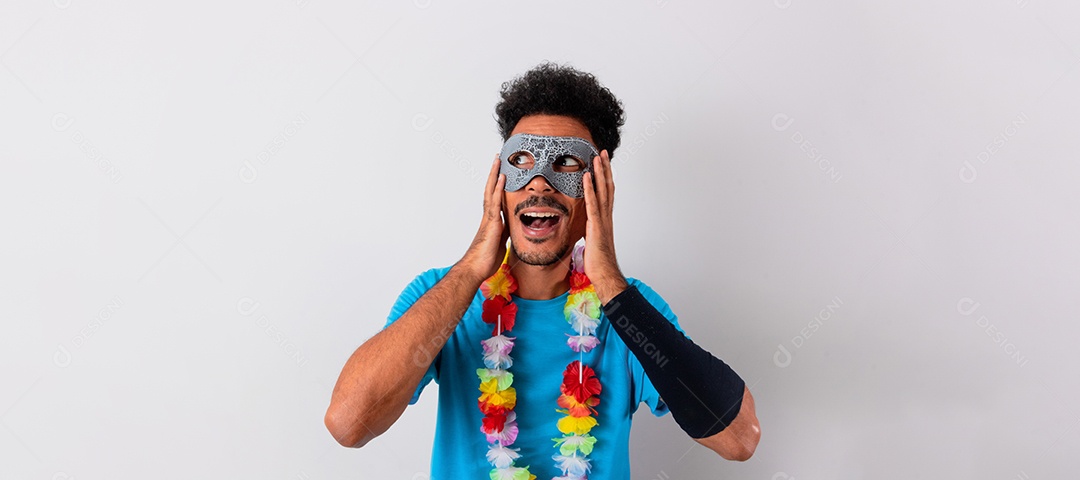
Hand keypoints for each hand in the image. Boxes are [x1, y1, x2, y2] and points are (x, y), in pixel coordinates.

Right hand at [457, 156, 509, 282]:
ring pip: (491, 191)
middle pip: (491, 189)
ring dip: (495, 175)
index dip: (499, 185)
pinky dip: (498, 189)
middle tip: (498, 158)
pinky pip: (495, 202)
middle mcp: (489, 216)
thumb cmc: (486, 260)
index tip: (503, 172)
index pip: (496, 198)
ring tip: (498, 160)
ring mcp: (489, 218)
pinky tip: (502, 178)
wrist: (476, 269)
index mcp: (493, 220)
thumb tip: (512, 229)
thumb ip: (506, 233)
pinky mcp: (491, 223)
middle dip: (495, 174)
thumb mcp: (502, 243)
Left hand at [582, 150, 627, 303]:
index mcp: (605, 218)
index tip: (602, 163)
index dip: (606, 177)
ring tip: (596, 157)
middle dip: (605, 169)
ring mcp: (602, 220)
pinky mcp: (596, 225)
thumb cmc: (598, 261)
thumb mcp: (592, 240)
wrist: (604, 273)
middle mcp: (606, 216)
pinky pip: (592, 203)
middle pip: (608, 187)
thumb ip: (590, 230)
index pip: (607, 192)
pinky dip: (590, 189)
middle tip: (602, 152)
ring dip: (599, 173)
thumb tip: (585, 227)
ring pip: (603, 191)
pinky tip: (587, 177)